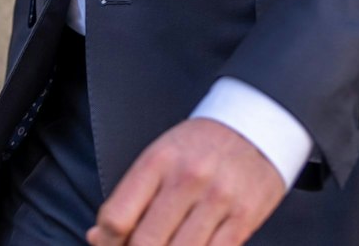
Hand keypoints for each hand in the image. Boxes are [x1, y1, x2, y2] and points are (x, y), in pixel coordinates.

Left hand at [87, 118, 287, 245]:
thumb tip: (98, 237)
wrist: (260, 124)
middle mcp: (188, 178)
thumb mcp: (161, 155)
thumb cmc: (203, 144)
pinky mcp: (244, 217)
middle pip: (145, 243)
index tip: (110, 243)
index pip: (116, 217)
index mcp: (159, 161)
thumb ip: (130, 196)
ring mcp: (218, 199)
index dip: (106, 242)